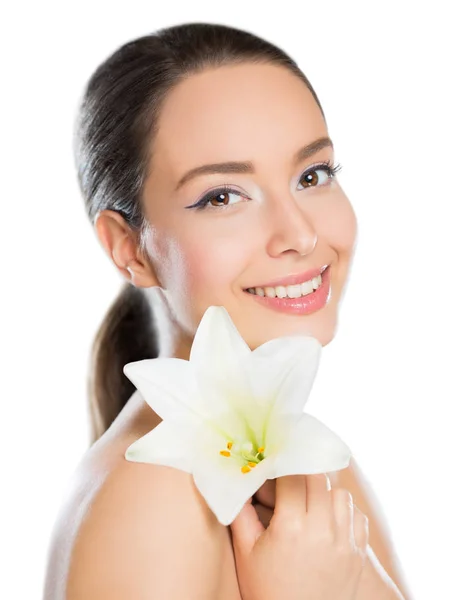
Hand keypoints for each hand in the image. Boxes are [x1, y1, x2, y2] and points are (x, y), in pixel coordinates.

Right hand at [230, 474, 368, 599]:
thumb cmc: (268, 591)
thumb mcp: (246, 554)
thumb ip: (241, 515)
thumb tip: (237, 484)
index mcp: (291, 527)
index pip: (292, 476)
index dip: (282, 466)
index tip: (275, 464)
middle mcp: (322, 530)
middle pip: (318, 478)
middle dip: (302, 475)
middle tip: (290, 483)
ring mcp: (344, 542)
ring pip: (340, 493)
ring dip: (325, 492)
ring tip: (310, 503)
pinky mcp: (358, 554)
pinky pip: (357, 515)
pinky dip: (344, 511)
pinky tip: (328, 519)